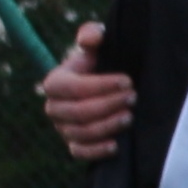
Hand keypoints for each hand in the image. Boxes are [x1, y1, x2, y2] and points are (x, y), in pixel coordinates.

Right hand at [41, 24, 130, 160]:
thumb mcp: (99, 45)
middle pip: (77, 112)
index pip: (73, 88)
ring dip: (107, 126)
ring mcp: (63, 128)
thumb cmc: (102, 63)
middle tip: (133, 98)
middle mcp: (54, 107)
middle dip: (108, 105)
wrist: (109, 87)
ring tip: (130, 116)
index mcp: (55, 82)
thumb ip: (92, 35)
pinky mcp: (74, 144)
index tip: (128, 82)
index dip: (101, 86)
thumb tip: (90, 40)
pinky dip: (96, 151)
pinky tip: (116, 145)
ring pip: (80, 132)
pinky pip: (79, 153)